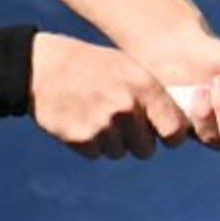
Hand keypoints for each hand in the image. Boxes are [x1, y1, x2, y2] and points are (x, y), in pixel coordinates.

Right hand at [27, 34, 192, 159]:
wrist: (41, 67)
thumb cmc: (91, 66)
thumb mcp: (128, 68)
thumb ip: (152, 96)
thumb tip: (177, 128)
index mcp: (144, 86)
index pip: (175, 131)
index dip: (171, 136)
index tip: (164, 135)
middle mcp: (127, 107)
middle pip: (146, 149)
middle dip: (137, 141)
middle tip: (120, 122)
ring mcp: (104, 125)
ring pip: (120, 152)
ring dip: (111, 142)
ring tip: (96, 114)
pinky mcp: (81, 139)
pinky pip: (96, 154)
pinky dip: (90, 143)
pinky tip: (80, 119)